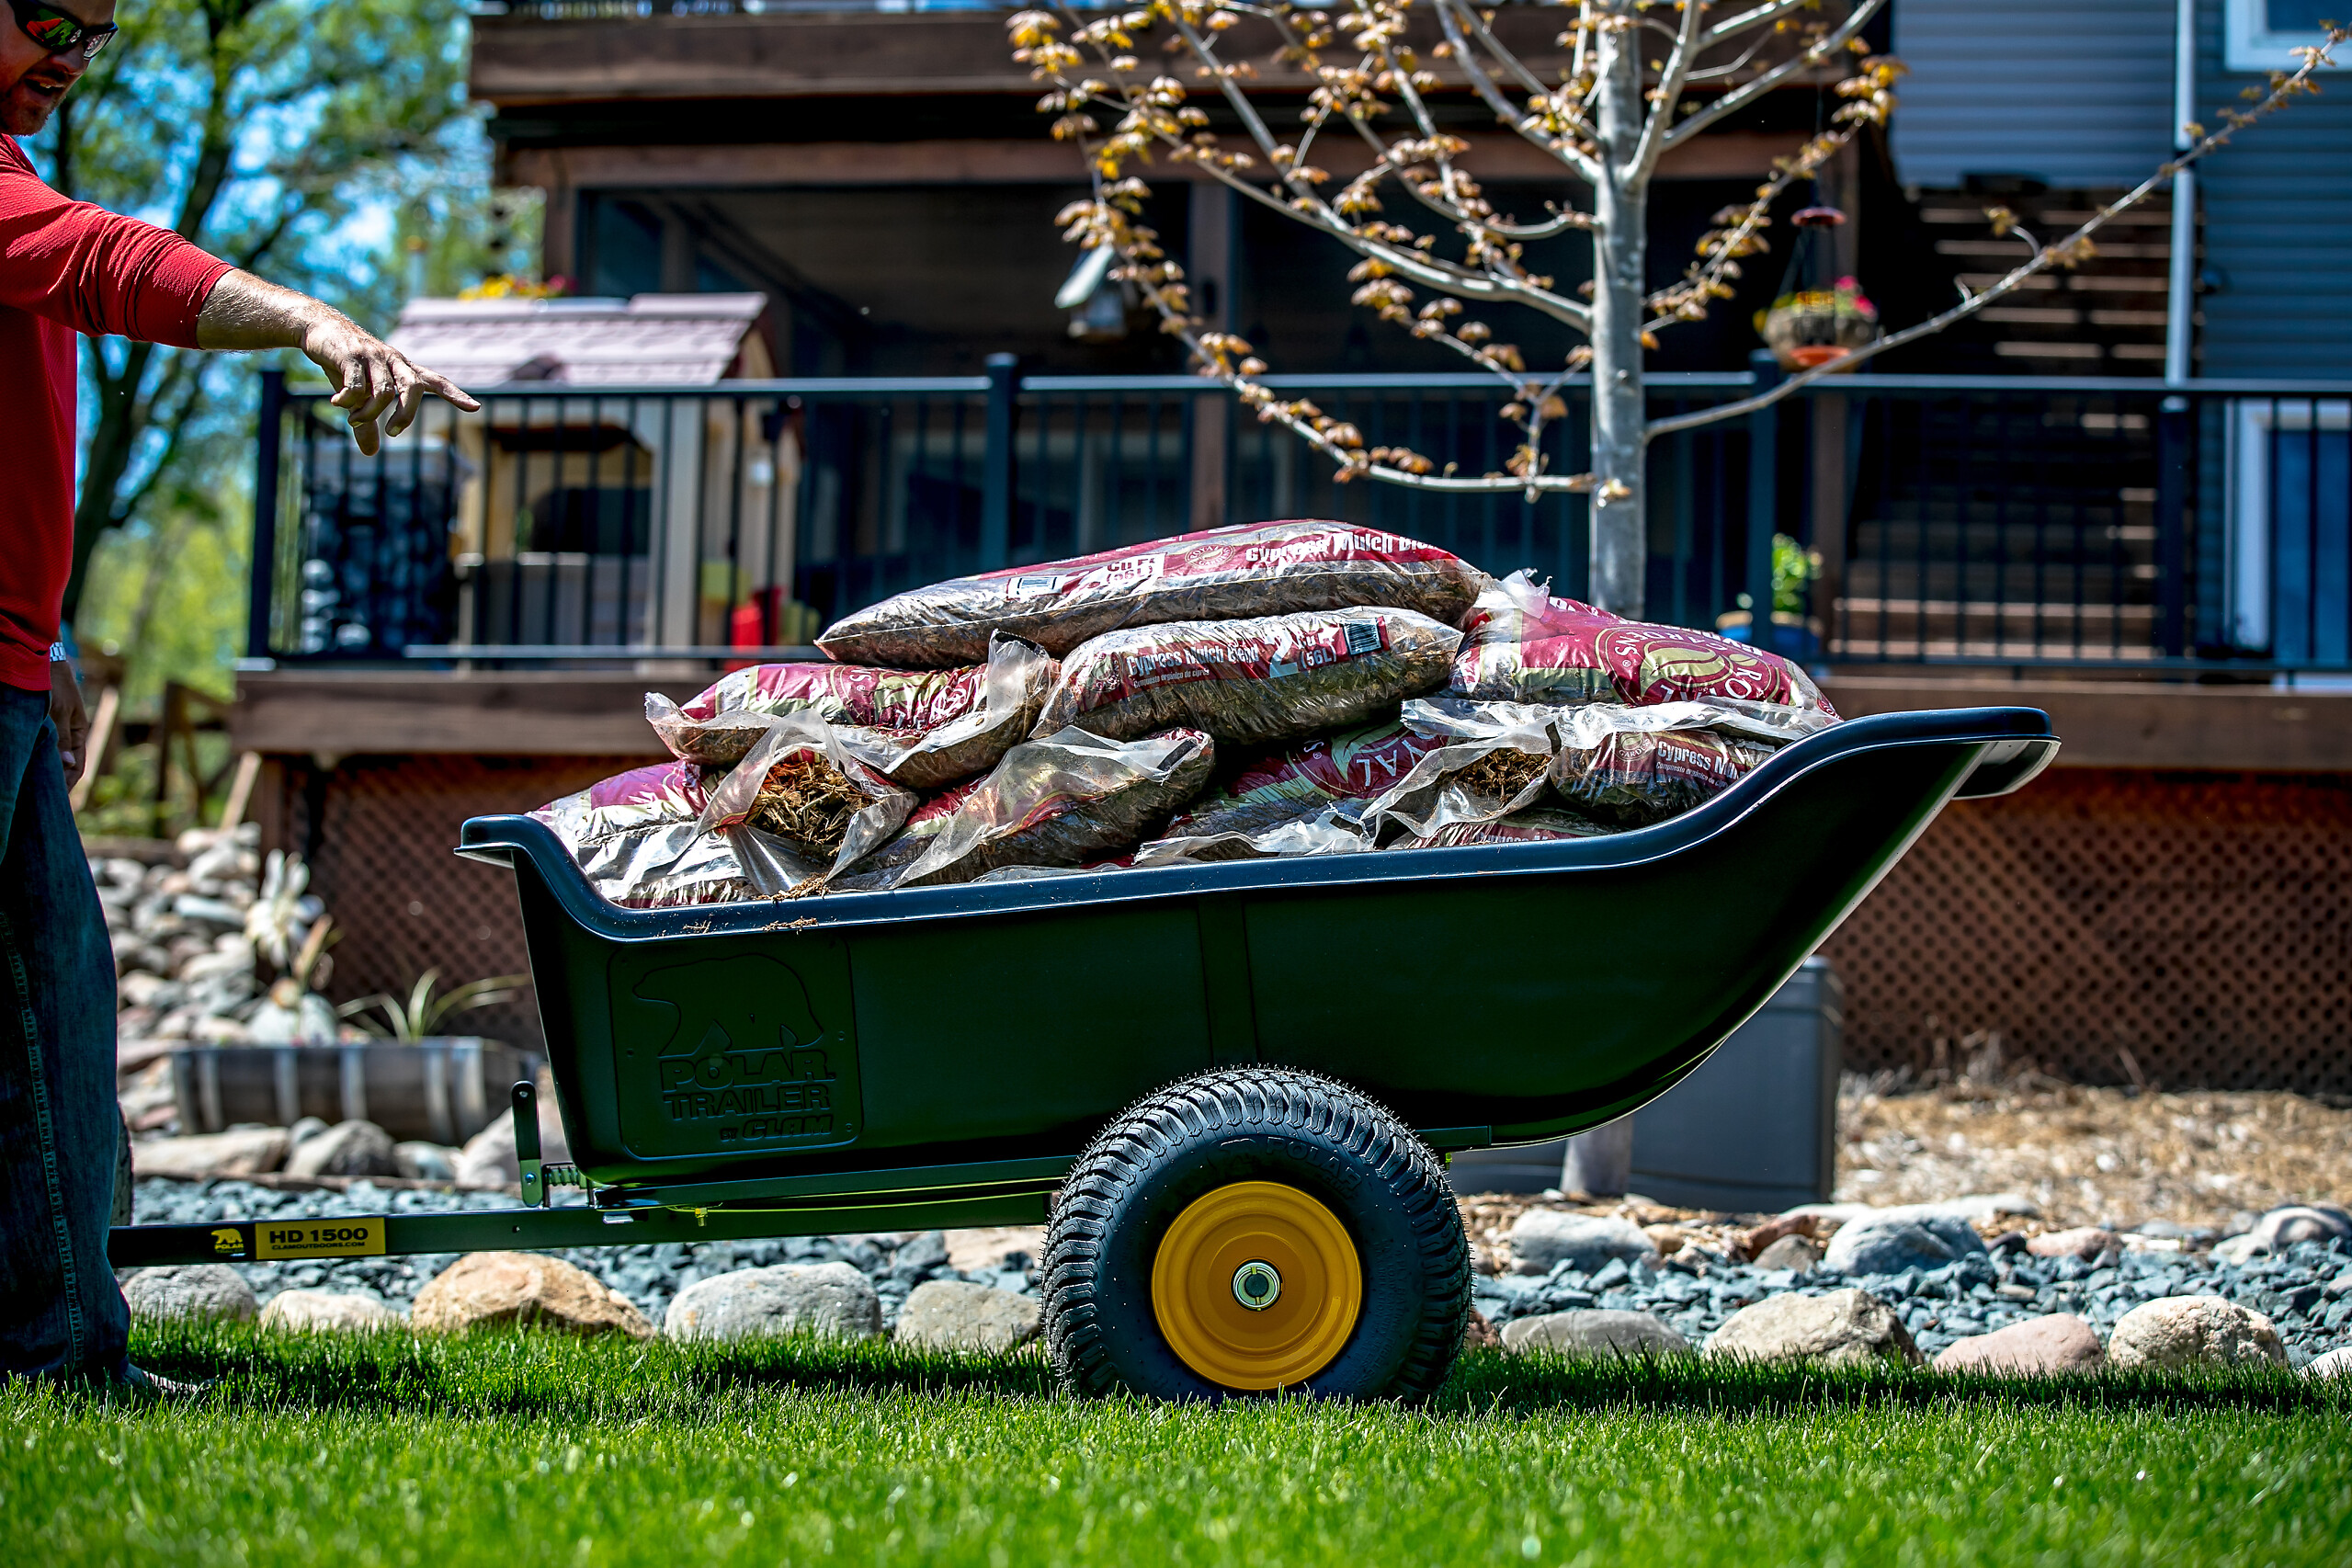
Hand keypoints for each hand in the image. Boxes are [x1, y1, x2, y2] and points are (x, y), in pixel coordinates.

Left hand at [50, 659, 87, 788]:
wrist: (41, 657)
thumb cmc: (54, 682)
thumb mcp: (60, 710)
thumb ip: (63, 737)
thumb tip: (67, 764)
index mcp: (79, 730)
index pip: (78, 764)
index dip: (69, 782)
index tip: (57, 798)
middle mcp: (68, 732)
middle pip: (66, 764)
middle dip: (58, 781)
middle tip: (46, 800)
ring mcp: (56, 728)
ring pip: (53, 756)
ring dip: (48, 772)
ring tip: (37, 788)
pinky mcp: (44, 724)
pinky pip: (43, 747)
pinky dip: (39, 759)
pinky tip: (30, 767)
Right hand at [301, 315, 481, 456]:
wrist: (318, 325)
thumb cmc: (345, 362)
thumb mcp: (359, 393)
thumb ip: (367, 423)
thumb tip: (371, 453)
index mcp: (402, 368)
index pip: (435, 381)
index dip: (454, 394)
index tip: (475, 408)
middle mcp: (393, 360)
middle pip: (413, 389)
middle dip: (406, 415)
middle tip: (393, 433)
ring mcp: (373, 356)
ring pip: (384, 392)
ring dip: (369, 413)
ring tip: (353, 421)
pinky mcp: (350, 354)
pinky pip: (356, 384)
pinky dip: (348, 399)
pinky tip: (337, 404)